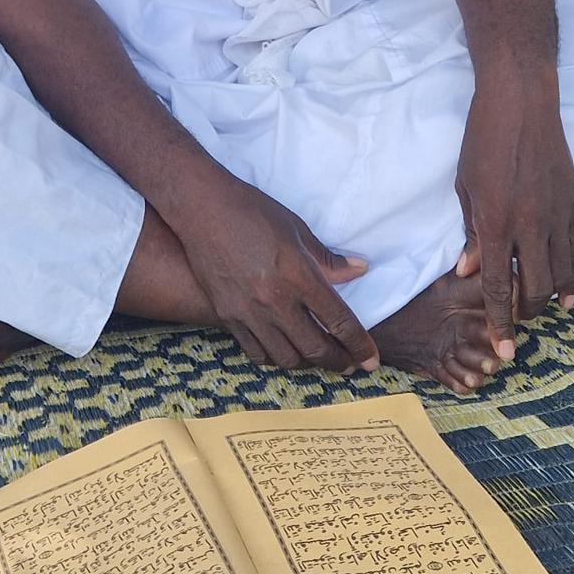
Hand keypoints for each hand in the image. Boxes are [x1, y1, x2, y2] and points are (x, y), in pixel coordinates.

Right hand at [175, 179, 379, 373]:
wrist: (202, 208)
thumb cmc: (252, 211)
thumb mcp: (296, 229)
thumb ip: (327, 259)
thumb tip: (358, 270)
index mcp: (298, 275)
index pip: (338, 321)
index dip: (359, 345)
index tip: (370, 360)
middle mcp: (275, 300)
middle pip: (315, 348)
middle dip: (338, 362)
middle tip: (349, 365)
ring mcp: (248, 312)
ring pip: (286, 358)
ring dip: (307, 363)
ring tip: (317, 357)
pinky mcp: (227, 316)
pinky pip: (256, 352)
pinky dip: (275, 358)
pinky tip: (283, 350)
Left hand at [454, 82, 573, 360]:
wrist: (521, 103)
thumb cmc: (483, 139)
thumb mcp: (465, 187)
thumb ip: (470, 232)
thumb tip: (468, 272)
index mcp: (495, 221)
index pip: (496, 285)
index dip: (499, 321)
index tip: (504, 350)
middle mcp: (530, 224)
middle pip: (533, 288)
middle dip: (525, 313)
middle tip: (517, 323)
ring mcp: (557, 214)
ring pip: (562, 274)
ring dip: (551, 298)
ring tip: (542, 310)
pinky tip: (569, 290)